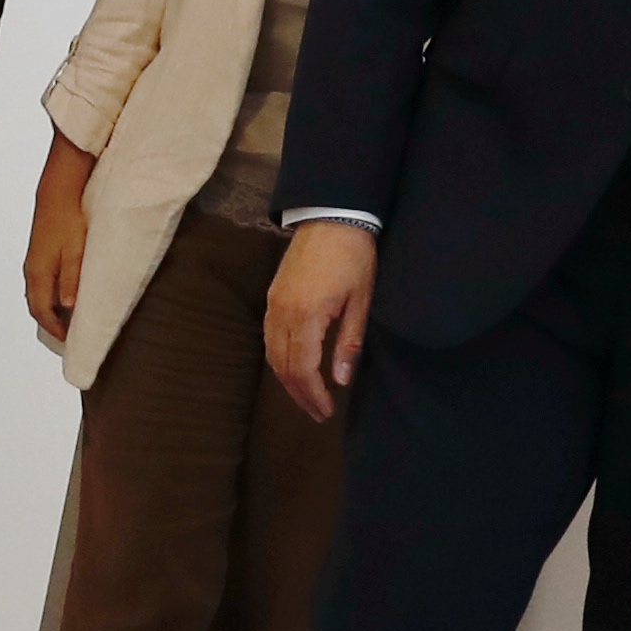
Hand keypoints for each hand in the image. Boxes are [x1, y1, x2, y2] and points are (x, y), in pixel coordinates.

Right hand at [22, 135, 93, 342]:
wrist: (58, 190)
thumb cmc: (69, 219)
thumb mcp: (76, 251)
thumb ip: (71, 280)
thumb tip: (66, 308)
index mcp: (38, 273)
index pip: (41, 311)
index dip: (54, 329)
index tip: (69, 341)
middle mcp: (31, 270)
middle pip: (36, 306)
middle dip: (50, 323)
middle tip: (69, 335)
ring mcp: (34, 261)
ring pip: (38, 294)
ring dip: (50, 309)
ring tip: (69, 318)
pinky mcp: (40, 252)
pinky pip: (41, 282)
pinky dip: (50, 295)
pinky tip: (64, 294)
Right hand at [264, 224, 376, 421]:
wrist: (331, 218)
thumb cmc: (353, 258)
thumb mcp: (360, 301)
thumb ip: (349, 342)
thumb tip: (341, 380)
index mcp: (306, 317)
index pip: (303, 369)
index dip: (314, 395)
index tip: (327, 411)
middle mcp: (282, 315)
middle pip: (284, 367)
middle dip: (299, 394)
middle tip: (317, 413)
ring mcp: (274, 306)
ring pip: (272, 355)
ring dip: (287, 380)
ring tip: (305, 396)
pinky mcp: (273, 298)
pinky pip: (269, 339)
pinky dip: (279, 360)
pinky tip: (293, 367)